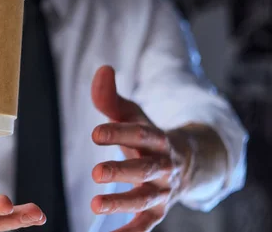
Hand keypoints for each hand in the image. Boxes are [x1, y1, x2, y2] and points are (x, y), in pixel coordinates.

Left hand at [89, 66, 191, 231]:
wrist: (188, 161)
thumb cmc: (149, 136)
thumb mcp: (133, 115)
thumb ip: (111, 98)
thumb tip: (101, 69)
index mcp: (158, 139)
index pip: (141, 135)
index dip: (120, 133)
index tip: (96, 132)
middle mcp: (164, 165)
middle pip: (144, 169)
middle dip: (121, 171)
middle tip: (96, 173)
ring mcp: (163, 189)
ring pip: (144, 197)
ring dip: (121, 202)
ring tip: (94, 204)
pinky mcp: (158, 209)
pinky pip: (146, 223)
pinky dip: (132, 231)